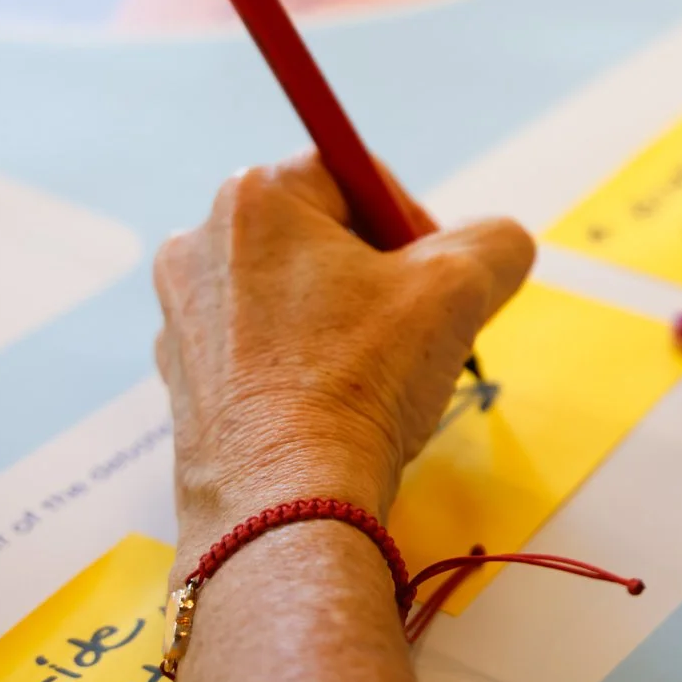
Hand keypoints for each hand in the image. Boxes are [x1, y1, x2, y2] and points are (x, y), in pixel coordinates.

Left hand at [154, 150, 534, 565]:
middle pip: (321, 234)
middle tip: (415, 330)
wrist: (284, 507)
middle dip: (379, 276)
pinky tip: (336, 409)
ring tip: (376, 377)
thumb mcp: (459, 289)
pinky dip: (306, 367)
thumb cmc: (359, 382)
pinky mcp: (184, 380)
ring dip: (345, 322)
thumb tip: (498, 245)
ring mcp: (183, 316)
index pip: (355, 175)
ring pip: (294, 295)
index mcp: (255, 197)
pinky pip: (263, 349)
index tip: (438, 279)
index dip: (413, 221)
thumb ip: (495, 241)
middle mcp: (201, 243)